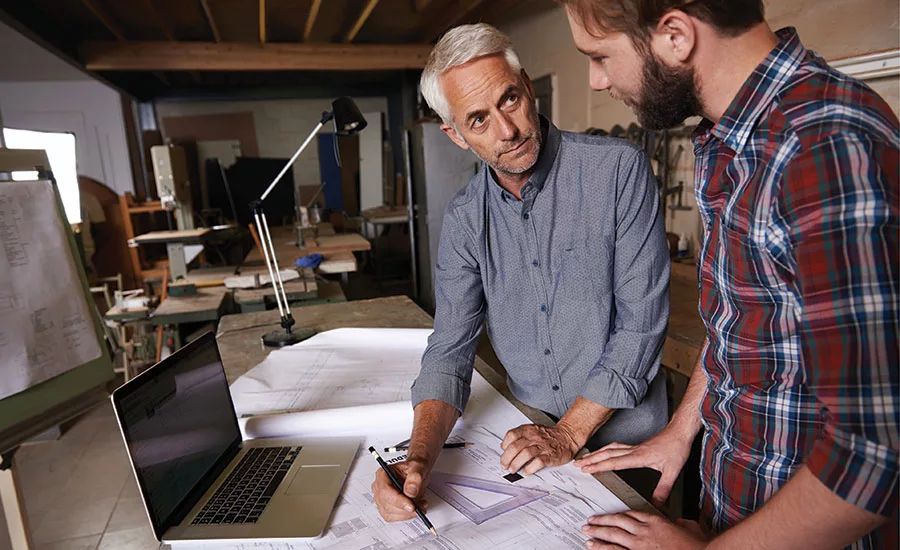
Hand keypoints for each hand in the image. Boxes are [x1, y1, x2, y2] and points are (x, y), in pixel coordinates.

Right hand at [370, 457, 429, 521]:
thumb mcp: (418, 466)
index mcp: (383, 474)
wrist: (417, 472)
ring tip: (420, 505)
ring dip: (407, 514)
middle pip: (387, 504)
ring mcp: (381, 499)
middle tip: (420, 506)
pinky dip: (406, 516)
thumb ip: (415, 477)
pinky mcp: (386, 508)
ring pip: (390, 513)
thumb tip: (410, 491)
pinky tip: (415, 509)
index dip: (398, 500)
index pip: (385, 491)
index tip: (412, 506)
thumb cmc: (414, 467)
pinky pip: (393, 517)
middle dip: (405, 509)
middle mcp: (379, 487)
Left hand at [500, 423, 579, 474]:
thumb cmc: (548, 436)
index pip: (512, 435)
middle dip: (507, 458)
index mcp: (528, 430)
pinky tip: (526, 471)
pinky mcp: (550, 456)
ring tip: (512, 469)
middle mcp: (534, 437)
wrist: (567, 437)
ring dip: (516, 464)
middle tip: (504, 465)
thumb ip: (518, 437)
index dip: (505, 445)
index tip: (503, 452)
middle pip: (516, 447)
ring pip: (525, 454)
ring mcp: (542, 446)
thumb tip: (504, 446)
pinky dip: (530, 468)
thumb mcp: (532, 430)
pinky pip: (538, 462)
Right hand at [573, 426, 691, 505]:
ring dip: (596, 453)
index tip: (586, 469)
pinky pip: (616, 446)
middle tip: (577, 464)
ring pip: (610, 448)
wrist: (680, 432)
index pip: (614, 462)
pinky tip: (604, 451)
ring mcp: (634, 447)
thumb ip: (663, 489)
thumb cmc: (676, 448)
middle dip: (591, 459)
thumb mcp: (673, 471)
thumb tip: (656, 504)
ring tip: (584, 458)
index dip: (598, 466)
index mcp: (639, 457)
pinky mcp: (637, 446)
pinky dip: (605, 449)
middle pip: (607, 453)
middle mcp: (634, 450)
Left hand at [582, 511, 707, 549]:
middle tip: (590, 521)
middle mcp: (644, 530)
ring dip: (597, 533)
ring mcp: (640, 544)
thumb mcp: (688, 526)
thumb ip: (678, 522)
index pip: (631, 513)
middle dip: (601, 521)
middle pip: (617, 522)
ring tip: (586, 532)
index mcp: (655, 520)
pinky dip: (603, 548)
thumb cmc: (695, 545)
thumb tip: (676, 522)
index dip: (617, 515)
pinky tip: (593, 547)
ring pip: (613, 535)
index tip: (609, 515)